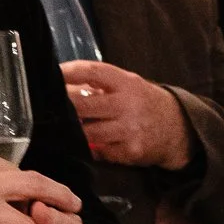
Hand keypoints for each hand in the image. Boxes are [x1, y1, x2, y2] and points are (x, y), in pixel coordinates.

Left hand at [61, 61, 192, 169]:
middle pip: (82, 105)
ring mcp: (129, 129)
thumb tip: (61, 84)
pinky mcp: (129, 151)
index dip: (68, 72)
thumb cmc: (142, 102)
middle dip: (62, 107)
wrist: (177, 128)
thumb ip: (99, 84)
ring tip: (61, 128)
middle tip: (46, 108)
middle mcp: (127, 104)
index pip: (92, 72)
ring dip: (72, 131)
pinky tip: (84, 144)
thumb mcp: (127, 84)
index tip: (51, 74)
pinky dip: (89, 148)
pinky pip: (99, 151)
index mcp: (125, 82)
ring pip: (87, 132)